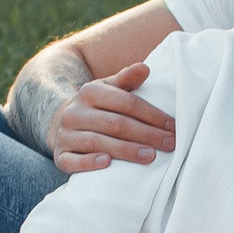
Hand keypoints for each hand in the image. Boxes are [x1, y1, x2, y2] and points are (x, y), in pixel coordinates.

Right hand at [51, 62, 175, 172]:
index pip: (125, 102)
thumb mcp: (109, 89)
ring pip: (97, 142)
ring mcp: (65, 135)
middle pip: (115, 124)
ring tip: (151, 157)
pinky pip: (72, 161)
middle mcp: (74, 112)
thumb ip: (127, 80)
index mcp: (89, 92)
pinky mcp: (60, 156)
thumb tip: (145, 68)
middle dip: (146, 135)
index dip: (151, 114)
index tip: (173, 127)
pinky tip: (108, 164)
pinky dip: (89, 163)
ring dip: (126, 150)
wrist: (63, 126)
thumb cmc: (98, 108)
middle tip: (169, 144)